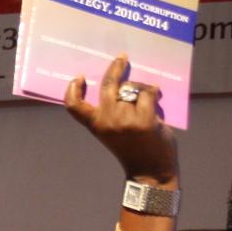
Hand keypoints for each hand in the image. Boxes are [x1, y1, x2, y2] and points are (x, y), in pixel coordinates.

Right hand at [64, 54, 178, 183]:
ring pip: (132, 88)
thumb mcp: (113, 133)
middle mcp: (108, 120)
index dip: (73, 89)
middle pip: (108, 84)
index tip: (79, 77)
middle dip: (116, 67)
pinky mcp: (145, 119)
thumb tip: (121, 85)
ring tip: (150, 94)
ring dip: (142, 87)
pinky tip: (158, 97)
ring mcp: (126, 119)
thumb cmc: (133, 151)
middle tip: (122, 58)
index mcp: (96, 125)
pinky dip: (154, 92)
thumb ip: (111, 113)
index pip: (75, 105)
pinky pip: (148, 93)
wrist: (151, 172)